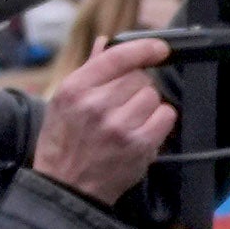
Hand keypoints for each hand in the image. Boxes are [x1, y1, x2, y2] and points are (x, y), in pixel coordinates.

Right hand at [31, 32, 172, 203]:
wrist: (67, 186)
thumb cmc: (64, 142)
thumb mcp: (64, 101)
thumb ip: (89, 70)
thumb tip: (106, 42)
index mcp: (75, 88)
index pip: (117, 57)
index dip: (144, 47)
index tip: (159, 47)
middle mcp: (96, 104)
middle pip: (140, 77)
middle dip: (137, 87)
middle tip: (123, 104)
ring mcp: (119, 125)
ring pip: (153, 96)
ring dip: (147, 105)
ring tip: (129, 119)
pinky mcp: (139, 145)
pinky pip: (166, 116)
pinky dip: (160, 120)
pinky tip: (144, 129)